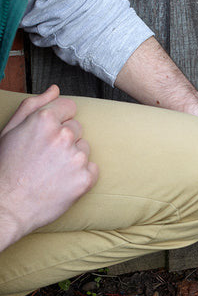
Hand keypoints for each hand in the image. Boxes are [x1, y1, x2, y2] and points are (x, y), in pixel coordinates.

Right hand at [0, 85, 98, 248]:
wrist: (8, 205)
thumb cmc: (7, 167)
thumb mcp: (11, 130)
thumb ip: (35, 105)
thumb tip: (55, 90)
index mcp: (44, 120)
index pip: (70, 107)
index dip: (58, 120)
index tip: (49, 134)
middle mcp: (64, 136)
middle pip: (77, 129)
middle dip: (65, 139)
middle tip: (46, 156)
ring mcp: (77, 158)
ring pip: (84, 148)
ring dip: (73, 157)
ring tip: (52, 170)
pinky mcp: (86, 178)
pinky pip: (92, 168)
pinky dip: (81, 174)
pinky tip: (62, 181)